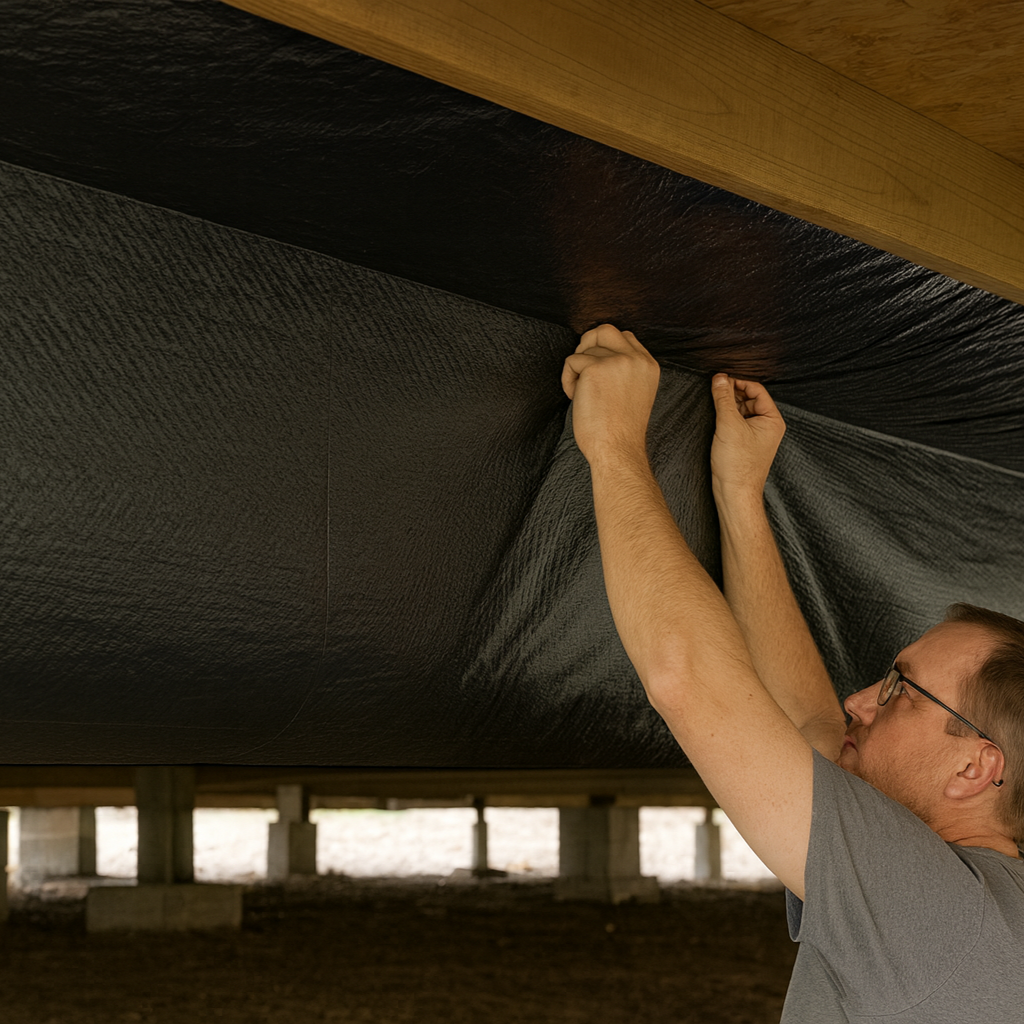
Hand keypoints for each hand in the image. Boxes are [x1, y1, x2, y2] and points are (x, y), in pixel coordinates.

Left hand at [562, 325, 659, 464]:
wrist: (617, 449)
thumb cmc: (620, 431)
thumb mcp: (634, 393)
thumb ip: (625, 371)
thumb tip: (598, 354)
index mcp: (648, 365)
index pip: (625, 336)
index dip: (605, 347)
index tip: (596, 369)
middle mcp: (636, 359)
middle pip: (605, 330)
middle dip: (587, 344)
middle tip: (581, 369)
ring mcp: (617, 361)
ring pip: (584, 349)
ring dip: (576, 370)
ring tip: (581, 395)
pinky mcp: (595, 368)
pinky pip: (571, 361)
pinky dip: (567, 380)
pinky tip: (575, 399)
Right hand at [710, 374, 785, 502]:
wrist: (734, 493)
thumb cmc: (738, 465)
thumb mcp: (729, 425)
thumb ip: (724, 398)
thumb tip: (719, 378)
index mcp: (772, 420)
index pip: (757, 390)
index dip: (739, 381)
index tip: (721, 379)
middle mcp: (767, 426)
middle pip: (749, 399)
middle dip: (732, 393)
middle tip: (715, 389)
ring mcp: (756, 435)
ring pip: (741, 411)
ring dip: (728, 405)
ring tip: (714, 403)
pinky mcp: (745, 443)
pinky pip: (737, 423)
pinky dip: (726, 418)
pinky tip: (715, 418)